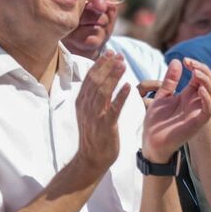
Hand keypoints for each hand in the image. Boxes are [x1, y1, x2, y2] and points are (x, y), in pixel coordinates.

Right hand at [71, 51, 128, 175]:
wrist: (91, 158)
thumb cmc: (93, 134)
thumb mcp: (89, 111)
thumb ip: (93, 95)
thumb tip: (100, 76)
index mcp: (82, 101)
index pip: (90, 77)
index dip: (100, 63)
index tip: (110, 52)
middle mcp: (86, 106)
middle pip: (96, 81)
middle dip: (107, 66)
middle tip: (118, 55)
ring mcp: (95, 116)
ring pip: (103, 92)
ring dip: (113, 76)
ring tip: (123, 64)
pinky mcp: (106, 126)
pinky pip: (113, 109)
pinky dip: (120, 97)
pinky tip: (128, 86)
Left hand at [141, 59, 210, 162]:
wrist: (151, 142)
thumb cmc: (156, 121)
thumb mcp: (162, 96)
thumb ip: (170, 80)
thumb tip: (177, 61)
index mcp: (189, 95)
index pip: (201, 76)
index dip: (196, 66)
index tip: (185, 60)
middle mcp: (196, 102)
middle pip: (210, 82)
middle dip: (203, 69)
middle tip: (190, 64)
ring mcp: (197, 112)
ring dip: (206, 81)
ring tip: (195, 73)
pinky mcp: (197, 123)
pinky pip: (209, 110)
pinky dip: (207, 99)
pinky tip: (199, 90)